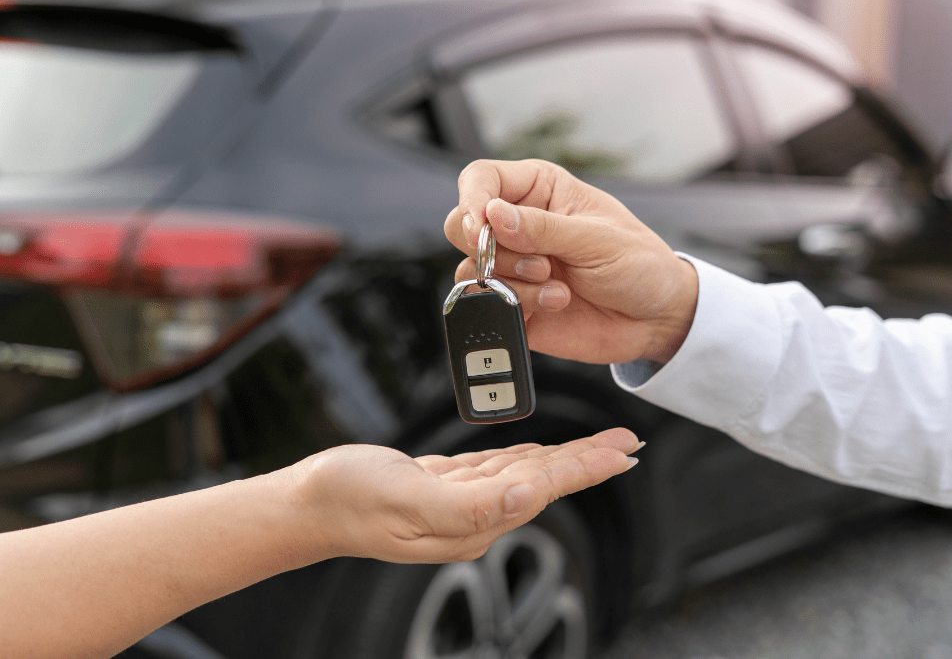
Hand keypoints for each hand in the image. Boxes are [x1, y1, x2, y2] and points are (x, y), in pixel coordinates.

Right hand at [290, 428, 640, 562]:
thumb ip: (469, 505)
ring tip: (598, 446)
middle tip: (628, 443)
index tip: (622, 454)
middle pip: (544, 482)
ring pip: (525, 473)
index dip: (585, 468)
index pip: (542, 489)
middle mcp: (473, 517)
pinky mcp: (444, 486)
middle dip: (588, 461)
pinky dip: (524, 455)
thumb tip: (527, 498)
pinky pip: (496, 468)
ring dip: (564, 457)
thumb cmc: (349, 501)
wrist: (309, 504)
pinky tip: (540, 452)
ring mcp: (459, 503)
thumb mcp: (407, 500)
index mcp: (471, 522)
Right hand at [444, 159, 698, 364]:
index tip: (482, 225)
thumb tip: (492, 215)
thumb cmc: (639, 264)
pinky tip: (556, 302)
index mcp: (539, 190)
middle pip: (461, 225)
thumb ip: (542, 228)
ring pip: (471, 268)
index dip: (472, 199)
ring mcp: (514, 266)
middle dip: (490, 248)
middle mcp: (519, 224)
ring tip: (556, 284)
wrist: (656, 318)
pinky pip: (488, 304)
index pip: (481, 178)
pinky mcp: (513, 303)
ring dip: (512, 280)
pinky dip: (519, 305)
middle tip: (536, 262)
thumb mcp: (597, 239)